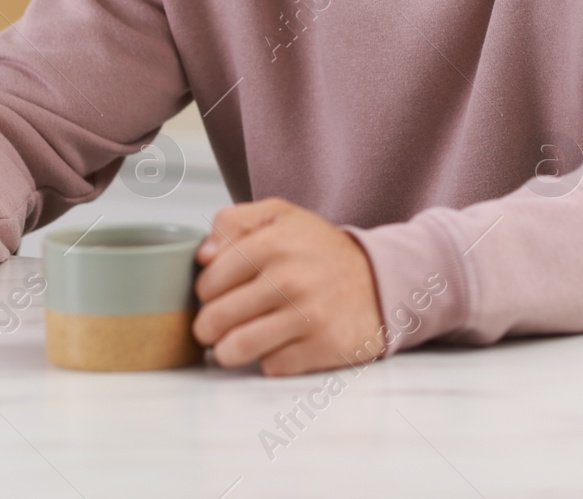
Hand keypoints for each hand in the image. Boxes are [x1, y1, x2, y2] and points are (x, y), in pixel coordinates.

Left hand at [192, 198, 383, 375]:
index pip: (207, 283)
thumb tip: (203, 255)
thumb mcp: (280, 216)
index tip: (219, 294)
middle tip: (219, 323)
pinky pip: (270, 367)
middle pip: (214, 320)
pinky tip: (280, 343)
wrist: (380, 278)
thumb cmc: (319, 250)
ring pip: (235, 349)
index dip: (206, 293)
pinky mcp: (322, 348)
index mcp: (272, 243)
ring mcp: (307, 316)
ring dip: (229, 350)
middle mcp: (289, 278)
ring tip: (236, 341)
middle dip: (210, 327)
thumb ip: (233, 222)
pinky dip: (270, 359)